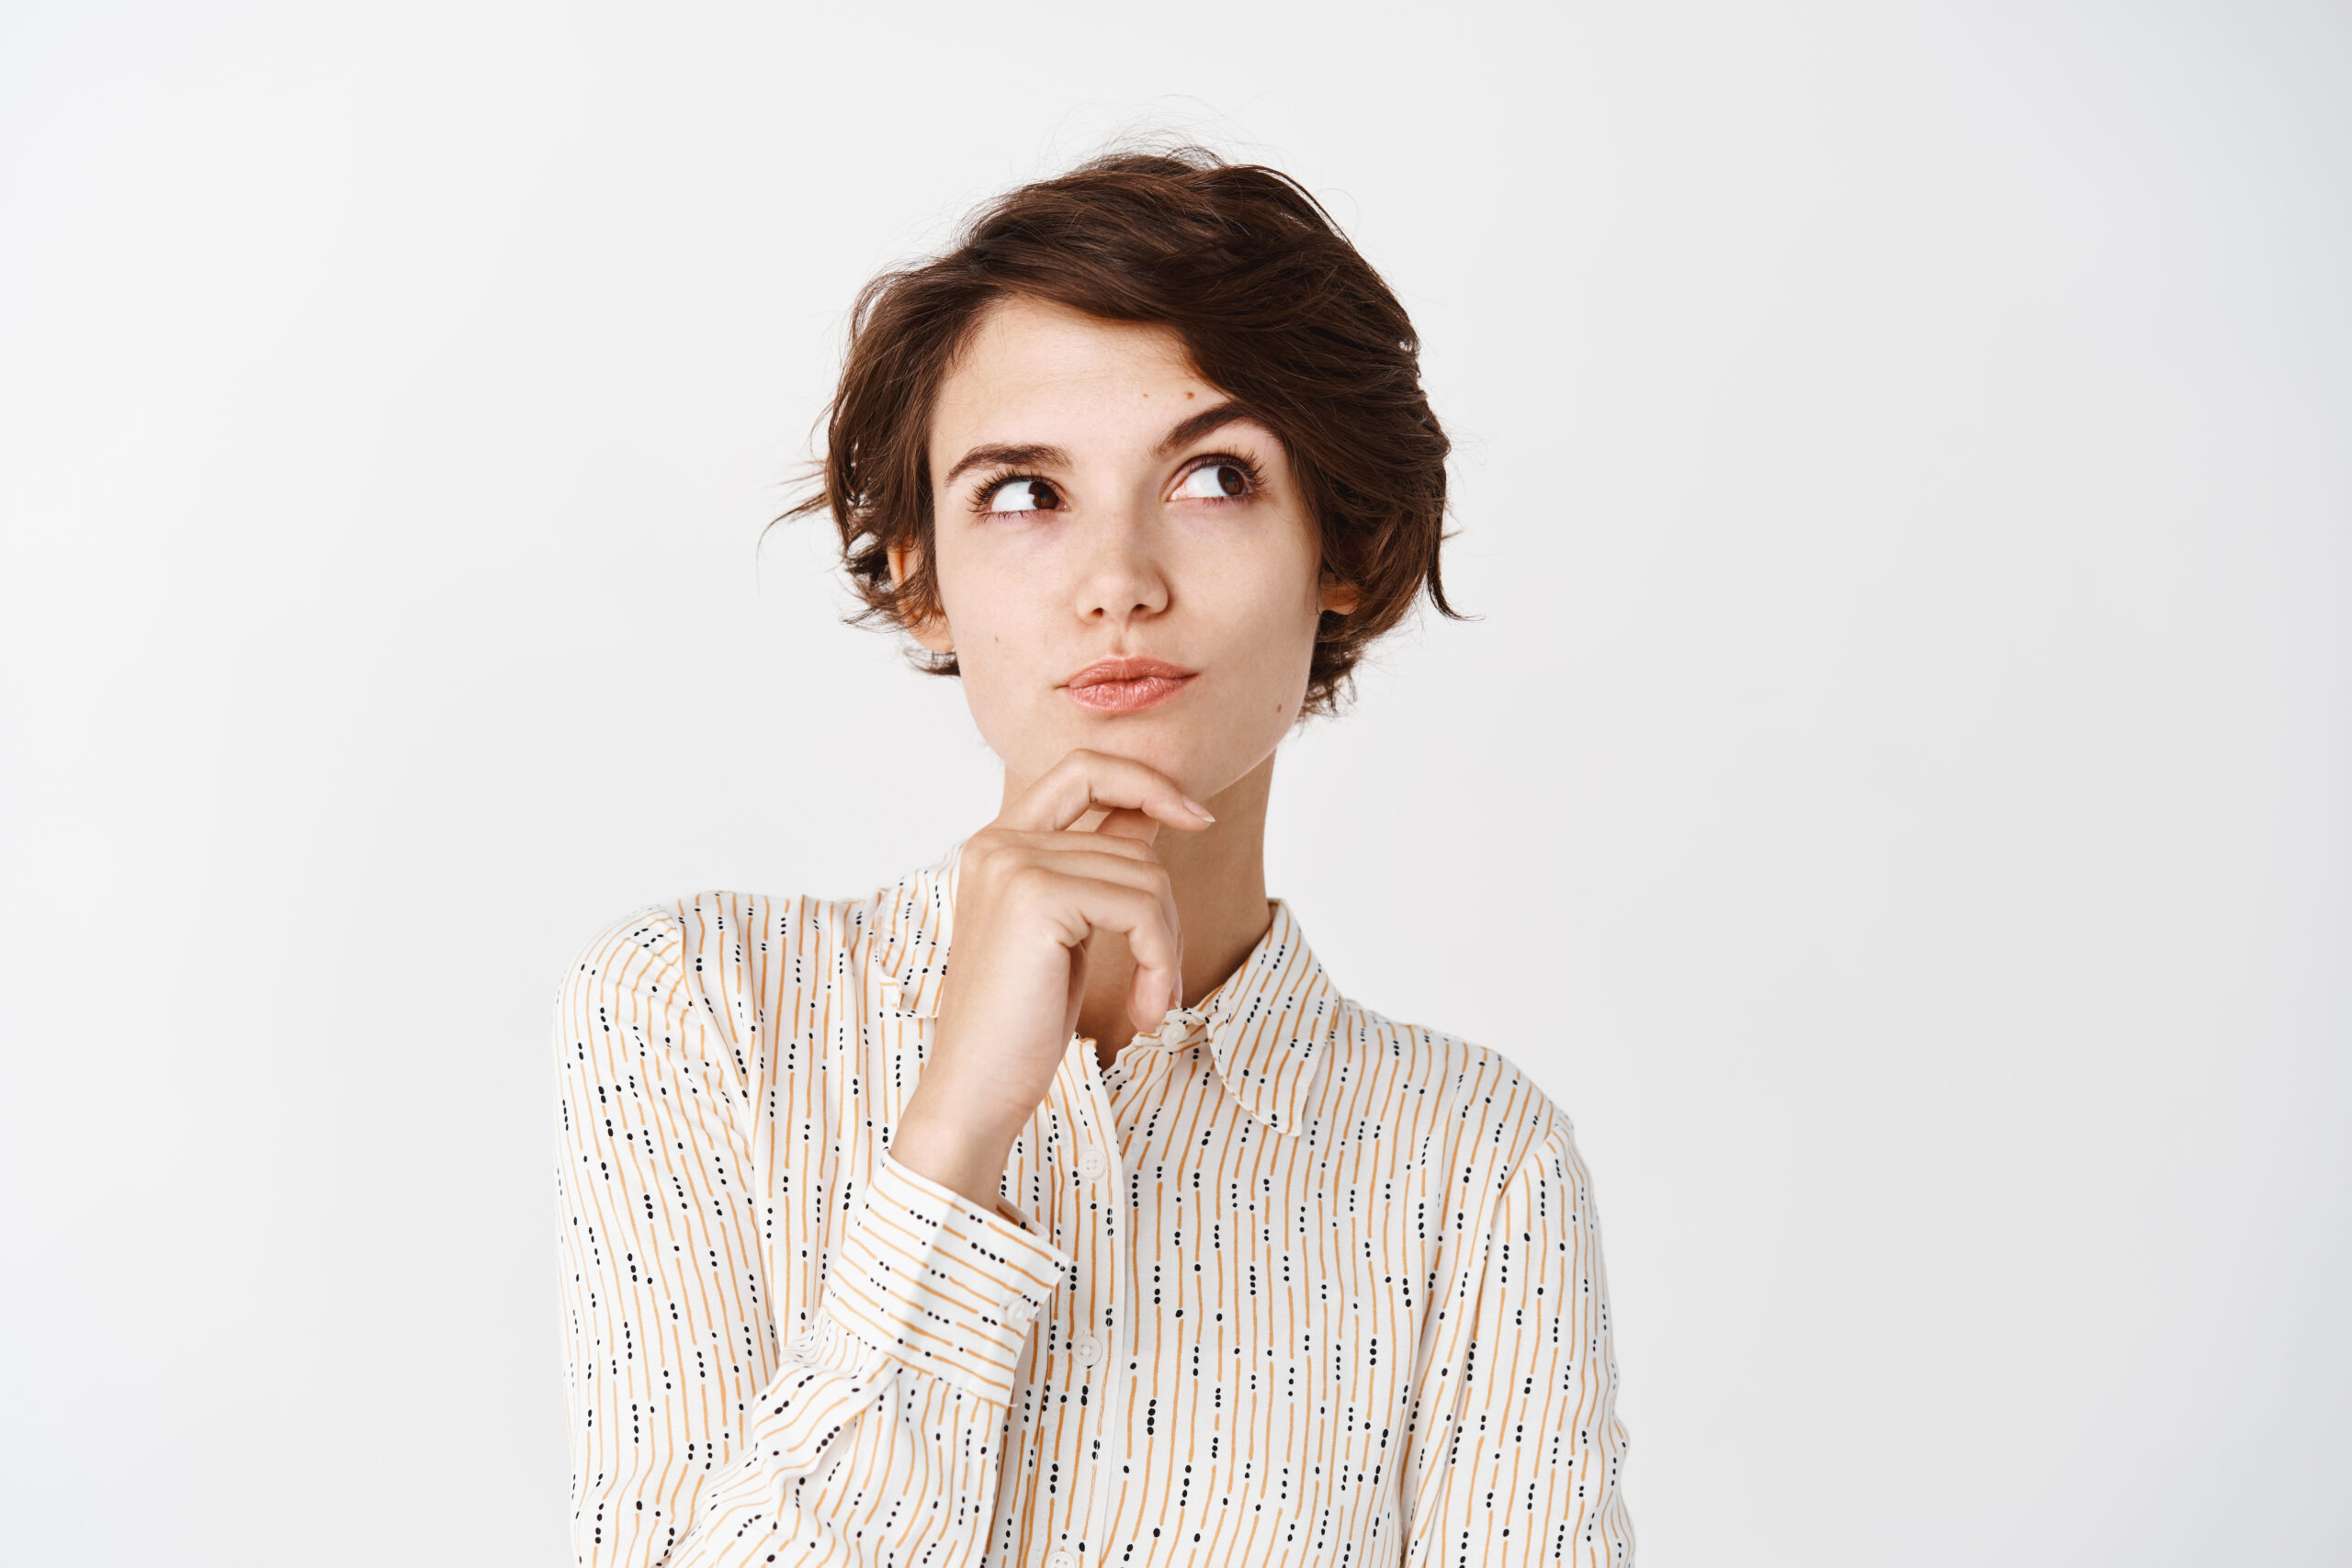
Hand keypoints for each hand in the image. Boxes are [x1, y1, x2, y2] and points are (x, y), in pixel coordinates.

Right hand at [887, 749, 1214, 1208]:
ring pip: (1147, 877)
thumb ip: (1095, 869)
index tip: (1196, 818)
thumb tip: (1159, 815)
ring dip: (1166, 950)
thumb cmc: (1020, 1024)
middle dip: (1166, 907)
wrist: (975, 1090)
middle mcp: (998, 841)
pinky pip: (1142, 909)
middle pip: (1132, 837)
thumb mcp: (1066, 930)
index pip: (1084, 769)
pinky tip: (1144, 1012)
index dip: (1146, 780)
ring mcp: (1013, 863)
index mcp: (998, 842)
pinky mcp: (1036, 897)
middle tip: (1164, 974)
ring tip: (1150, 1003)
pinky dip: (1160, 961)